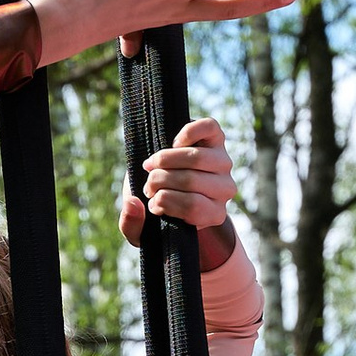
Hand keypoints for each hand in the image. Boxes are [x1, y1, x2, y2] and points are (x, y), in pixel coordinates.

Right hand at [124, 118, 234, 263]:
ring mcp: (223, 162)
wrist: (170, 183)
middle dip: (159, 180)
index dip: (164, 202)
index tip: (151, 202)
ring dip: (164, 160)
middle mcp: (224, 189)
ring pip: (195, 157)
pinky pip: (208, 127)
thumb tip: (134, 203)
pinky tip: (173, 144)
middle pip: (190, 180)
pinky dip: (186, 133)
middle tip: (149, 183)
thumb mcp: (142, 228)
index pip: (192, 207)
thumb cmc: (159, 206)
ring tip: (153, 166)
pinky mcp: (218, 138)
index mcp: (214, 214)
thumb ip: (131, 224)